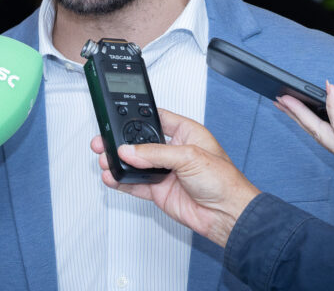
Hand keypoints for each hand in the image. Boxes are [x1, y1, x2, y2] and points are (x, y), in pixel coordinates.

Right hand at [90, 109, 259, 247]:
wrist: (228, 215)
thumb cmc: (224, 181)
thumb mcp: (190, 157)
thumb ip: (156, 153)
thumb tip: (130, 150)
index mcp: (186, 133)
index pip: (156, 118)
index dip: (137, 117)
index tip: (118, 117)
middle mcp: (174, 151)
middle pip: (141, 142)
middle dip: (122, 142)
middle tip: (104, 141)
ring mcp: (166, 171)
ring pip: (135, 163)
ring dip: (119, 162)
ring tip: (105, 160)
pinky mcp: (160, 190)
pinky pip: (136, 184)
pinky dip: (122, 181)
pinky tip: (113, 177)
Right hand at [273, 81, 333, 176]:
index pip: (324, 134)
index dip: (305, 120)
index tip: (289, 106)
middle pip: (315, 133)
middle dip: (295, 116)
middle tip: (278, 101)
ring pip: (320, 131)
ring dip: (302, 113)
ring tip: (289, 98)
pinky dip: (333, 107)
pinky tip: (329, 91)